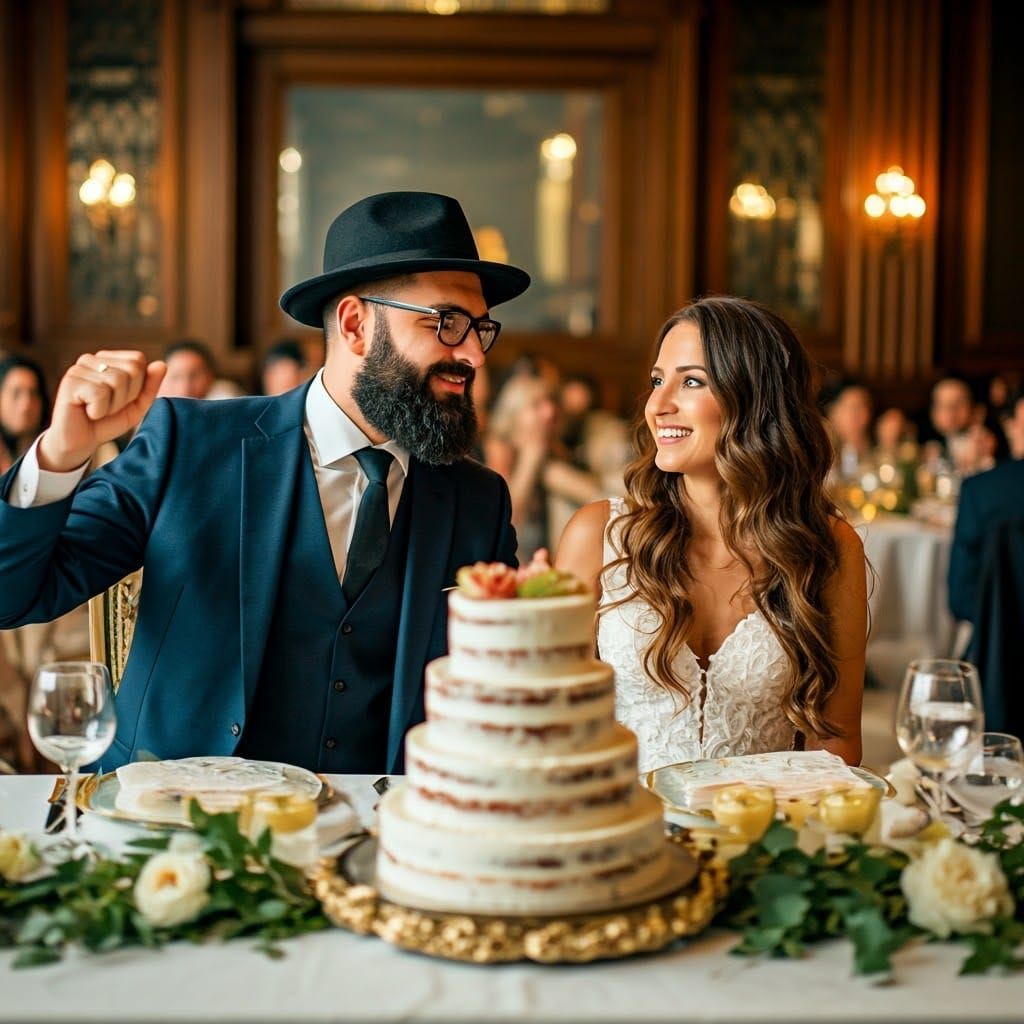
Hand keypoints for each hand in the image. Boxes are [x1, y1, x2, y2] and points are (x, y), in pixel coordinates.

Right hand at [38, 352, 166, 471]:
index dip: (138, 386)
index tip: (121, 400)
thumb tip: (161, 364)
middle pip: (132, 369)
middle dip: (127, 396)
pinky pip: (100, 394)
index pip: (138, 360)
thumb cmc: (107, 422)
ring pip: (118, 381)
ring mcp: (78, 368)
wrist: (80, 442)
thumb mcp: (137, 406)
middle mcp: (91, 359)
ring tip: (98, 411)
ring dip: (113, 405)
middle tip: (108, 407)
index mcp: (107, 359)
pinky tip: (88, 412)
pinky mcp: (69, 382)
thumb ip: (150, 386)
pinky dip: (99, 410)